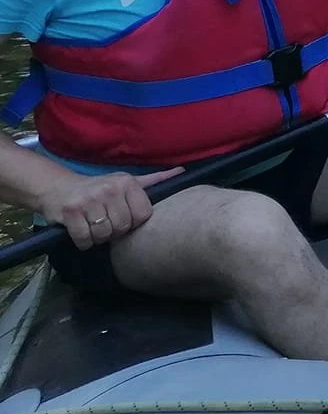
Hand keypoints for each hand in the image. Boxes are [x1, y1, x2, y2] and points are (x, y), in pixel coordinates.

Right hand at [41, 167, 180, 248]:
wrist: (59, 188)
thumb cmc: (99, 188)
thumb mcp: (127, 181)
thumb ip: (154, 180)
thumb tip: (183, 171)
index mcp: (127, 182)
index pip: (143, 216)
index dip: (133, 222)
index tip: (124, 217)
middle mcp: (110, 188)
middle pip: (123, 227)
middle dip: (114, 231)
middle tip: (105, 222)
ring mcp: (89, 199)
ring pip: (104, 235)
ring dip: (98, 237)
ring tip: (93, 225)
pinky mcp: (70, 212)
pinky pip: (84, 239)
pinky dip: (83, 242)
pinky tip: (81, 230)